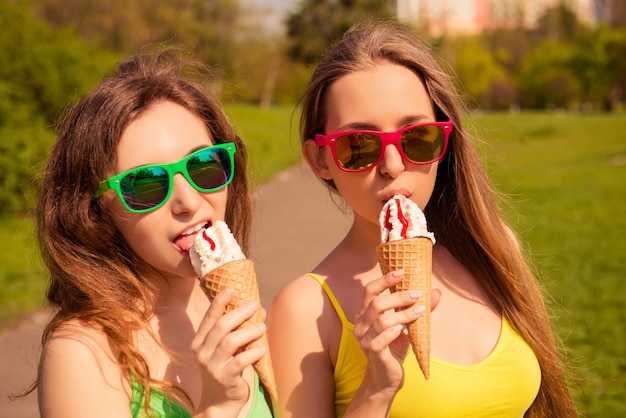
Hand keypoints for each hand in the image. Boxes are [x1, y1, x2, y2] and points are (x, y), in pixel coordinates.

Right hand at [191, 287, 266, 415]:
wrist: (218, 402)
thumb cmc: (224, 369)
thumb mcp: (223, 349)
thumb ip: (235, 331)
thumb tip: (258, 310)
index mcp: (199, 341)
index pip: (209, 317)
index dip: (219, 302)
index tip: (231, 288)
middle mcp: (202, 352)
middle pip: (221, 326)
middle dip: (239, 313)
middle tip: (255, 305)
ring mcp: (212, 366)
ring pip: (231, 342)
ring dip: (249, 331)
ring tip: (262, 327)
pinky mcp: (225, 377)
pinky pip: (241, 360)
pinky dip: (254, 352)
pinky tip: (262, 348)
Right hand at [353, 270, 439, 396]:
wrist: (387, 377)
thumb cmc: (394, 347)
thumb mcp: (406, 325)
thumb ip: (417, 308)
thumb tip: (436, 292)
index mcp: (365, 313)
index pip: (369, 290)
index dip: (384, 280)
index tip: (402, 272)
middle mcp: (361, 324)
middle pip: (376, 303)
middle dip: (398, 296)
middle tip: (417, 294)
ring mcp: (364, 339)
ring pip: (381, 320)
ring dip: (402, 313)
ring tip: (419, 311)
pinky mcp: (373, 353)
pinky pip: (380, 340)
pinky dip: (392, 332)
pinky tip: (404, 329)